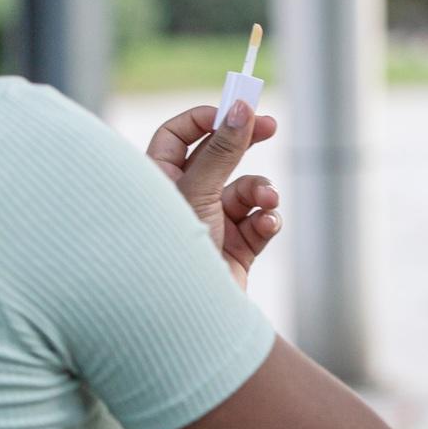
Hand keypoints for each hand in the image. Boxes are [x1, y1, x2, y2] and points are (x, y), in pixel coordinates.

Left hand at [145, 100, 281, 289]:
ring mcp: (210, 226)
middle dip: (245, 143)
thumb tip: (240, 107)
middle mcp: (181, 201)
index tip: (235, 108)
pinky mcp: (235, 251)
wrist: (188, 321)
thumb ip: (221, 149)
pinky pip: (258, 222)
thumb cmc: (174, 252)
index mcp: (155, 183)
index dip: (204, 118)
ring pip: (244, 191)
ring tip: (265, 202)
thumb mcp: (197, 192)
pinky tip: (265, 225)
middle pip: (216, 157)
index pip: (176, 135)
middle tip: (271, 124)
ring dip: (260, 191)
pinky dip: (266, 220)